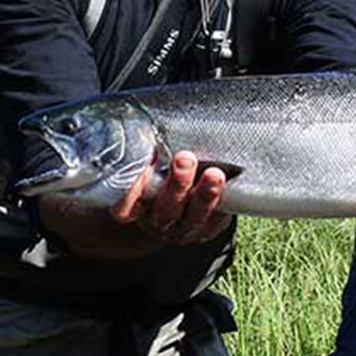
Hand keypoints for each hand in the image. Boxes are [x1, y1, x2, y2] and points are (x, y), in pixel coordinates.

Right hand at [110, 149, 233, 245]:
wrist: (180, 204)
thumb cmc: (159, 176)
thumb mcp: (148, 168)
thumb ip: (149, 154)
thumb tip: (152, 124)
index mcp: (136, 209)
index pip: (125, 209)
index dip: (131, 193)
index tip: (142, 168)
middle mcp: (157, 223)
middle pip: (166, 210)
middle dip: (177, 184)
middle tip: (185, 158)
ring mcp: (182, 230)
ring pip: (194, 217)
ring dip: (205, 194)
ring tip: (215, 174)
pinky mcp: (206, 231)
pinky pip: (216, 221)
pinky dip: (222, 203)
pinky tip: (230, 185)